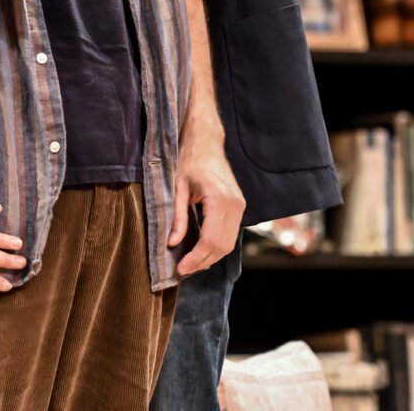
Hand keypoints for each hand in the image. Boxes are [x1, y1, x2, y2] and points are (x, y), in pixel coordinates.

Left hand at [171, 131, 244, 276]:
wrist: (205, 142)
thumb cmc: (189, 160)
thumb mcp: (177, 188)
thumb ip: (177, 217)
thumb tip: (172, 244)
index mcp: (220, 200)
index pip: (210, 240)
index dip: (196, 258)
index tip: (180, 268)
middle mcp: (235, 205)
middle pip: (222, 246)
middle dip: (202, 261)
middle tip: (183, 270)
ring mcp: (240, 206)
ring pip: (229, 243)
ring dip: (210, 257)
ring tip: (190, 264)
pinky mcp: (239, 207)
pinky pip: (230, 234)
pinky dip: (216, 246)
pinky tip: (201, 251)